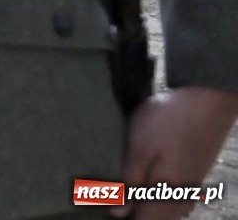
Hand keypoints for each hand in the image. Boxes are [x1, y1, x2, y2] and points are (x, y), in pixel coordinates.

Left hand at [114, 87, 237, 218]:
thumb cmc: (168, 122)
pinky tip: (140, 176)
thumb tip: (118, 212)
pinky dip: (153, 191)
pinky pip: (170, 194)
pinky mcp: (192, 173)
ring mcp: (189, 186)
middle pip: (154, 217)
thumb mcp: (140, 149)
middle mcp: (181, 197)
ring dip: (142, 200)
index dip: (122, 214)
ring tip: (119, 183)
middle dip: (131, 208)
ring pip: (163, 207)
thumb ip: (130, 182)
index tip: (101, 203)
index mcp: (167, 195)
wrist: (206, 99)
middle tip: (105, 191)